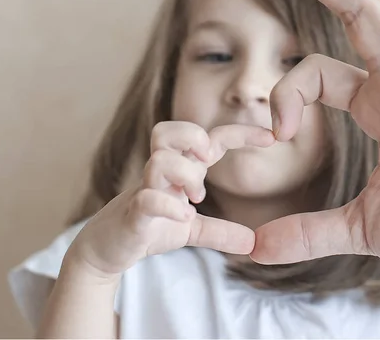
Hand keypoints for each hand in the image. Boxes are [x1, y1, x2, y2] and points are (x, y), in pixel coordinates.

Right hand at [67, 122, 274, 279]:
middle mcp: (161, 171)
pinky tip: (184, 217)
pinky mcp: (132, 212)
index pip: (211, 137)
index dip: (241, 133)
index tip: (272, 137)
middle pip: (169, 130)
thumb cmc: (149, 227)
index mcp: (180, 168)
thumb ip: (219, 231)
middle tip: (206, 160)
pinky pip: (148, 198)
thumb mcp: (190, 230)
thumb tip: (253, 243)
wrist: (107, 250)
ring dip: (185, 175)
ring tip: (196, 200)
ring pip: (160, 160)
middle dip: (193, 138)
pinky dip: (169, 206)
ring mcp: (144, 188)